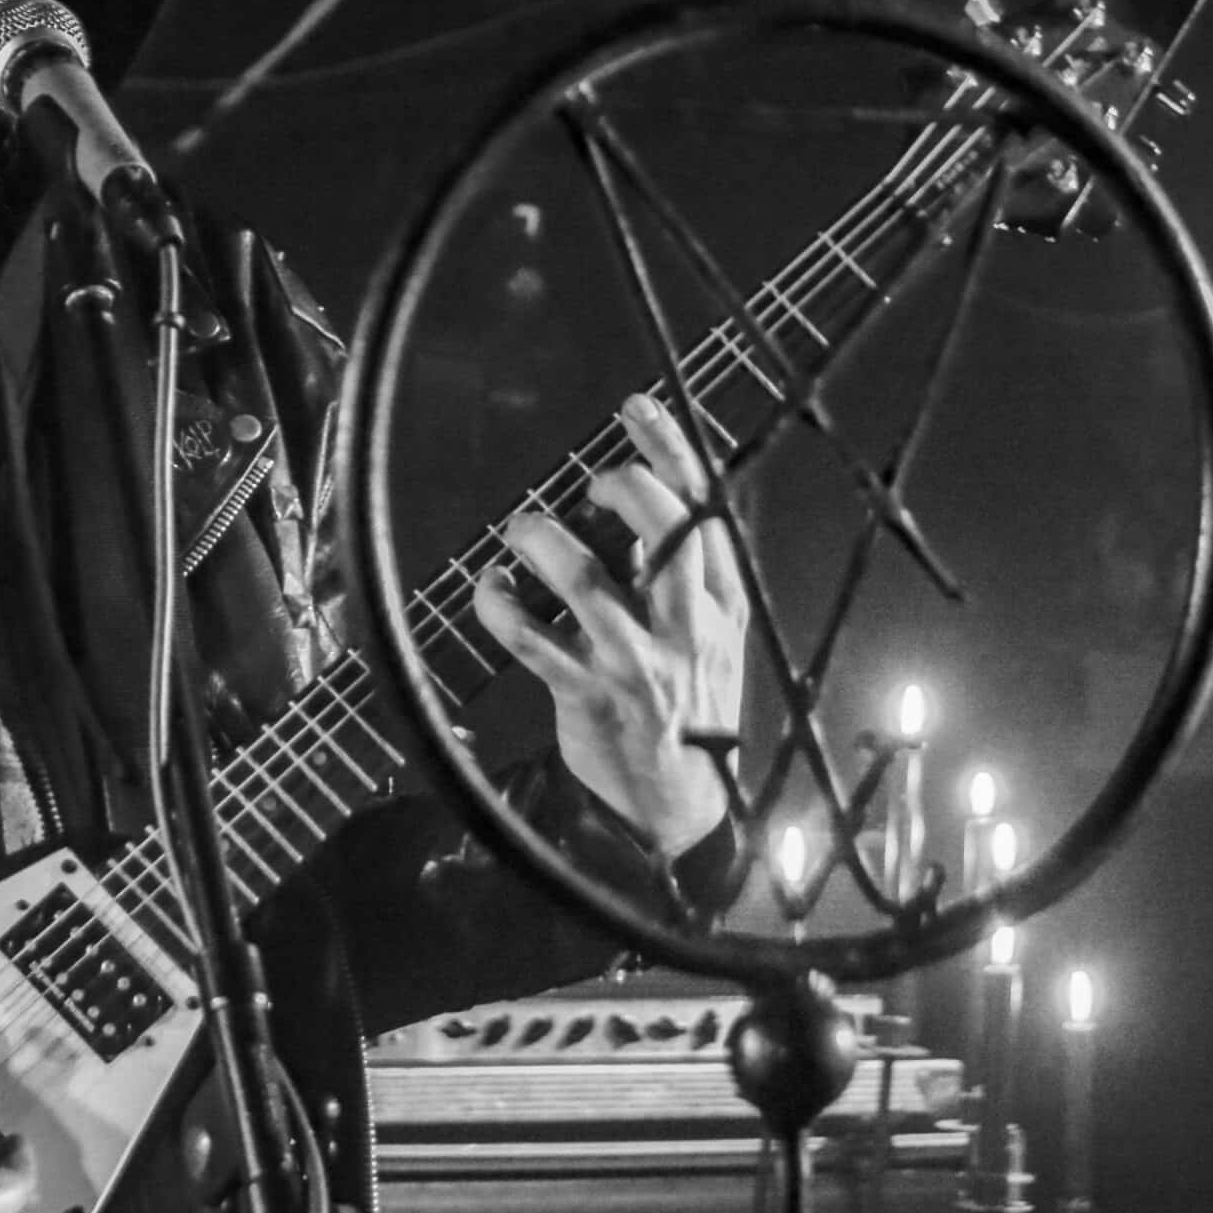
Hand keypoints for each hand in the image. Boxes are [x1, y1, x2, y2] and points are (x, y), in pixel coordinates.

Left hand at [473, 392, 744, 855]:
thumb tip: (635, 499)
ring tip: (524, 529)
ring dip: (548, 545)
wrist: (676, 806)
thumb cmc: (686, 703)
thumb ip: (680, 575)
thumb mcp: (709, 636)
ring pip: (591, 585)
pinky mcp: (588, 695)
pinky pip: (533, 643)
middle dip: (629, 490)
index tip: (639, 406)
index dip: (672, 453)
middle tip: (593, 481)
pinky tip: (489, 587)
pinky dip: (501, 607)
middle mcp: (688, 629)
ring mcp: (637, 664)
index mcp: (723, 606)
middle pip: (668, 537)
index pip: (706, 513)